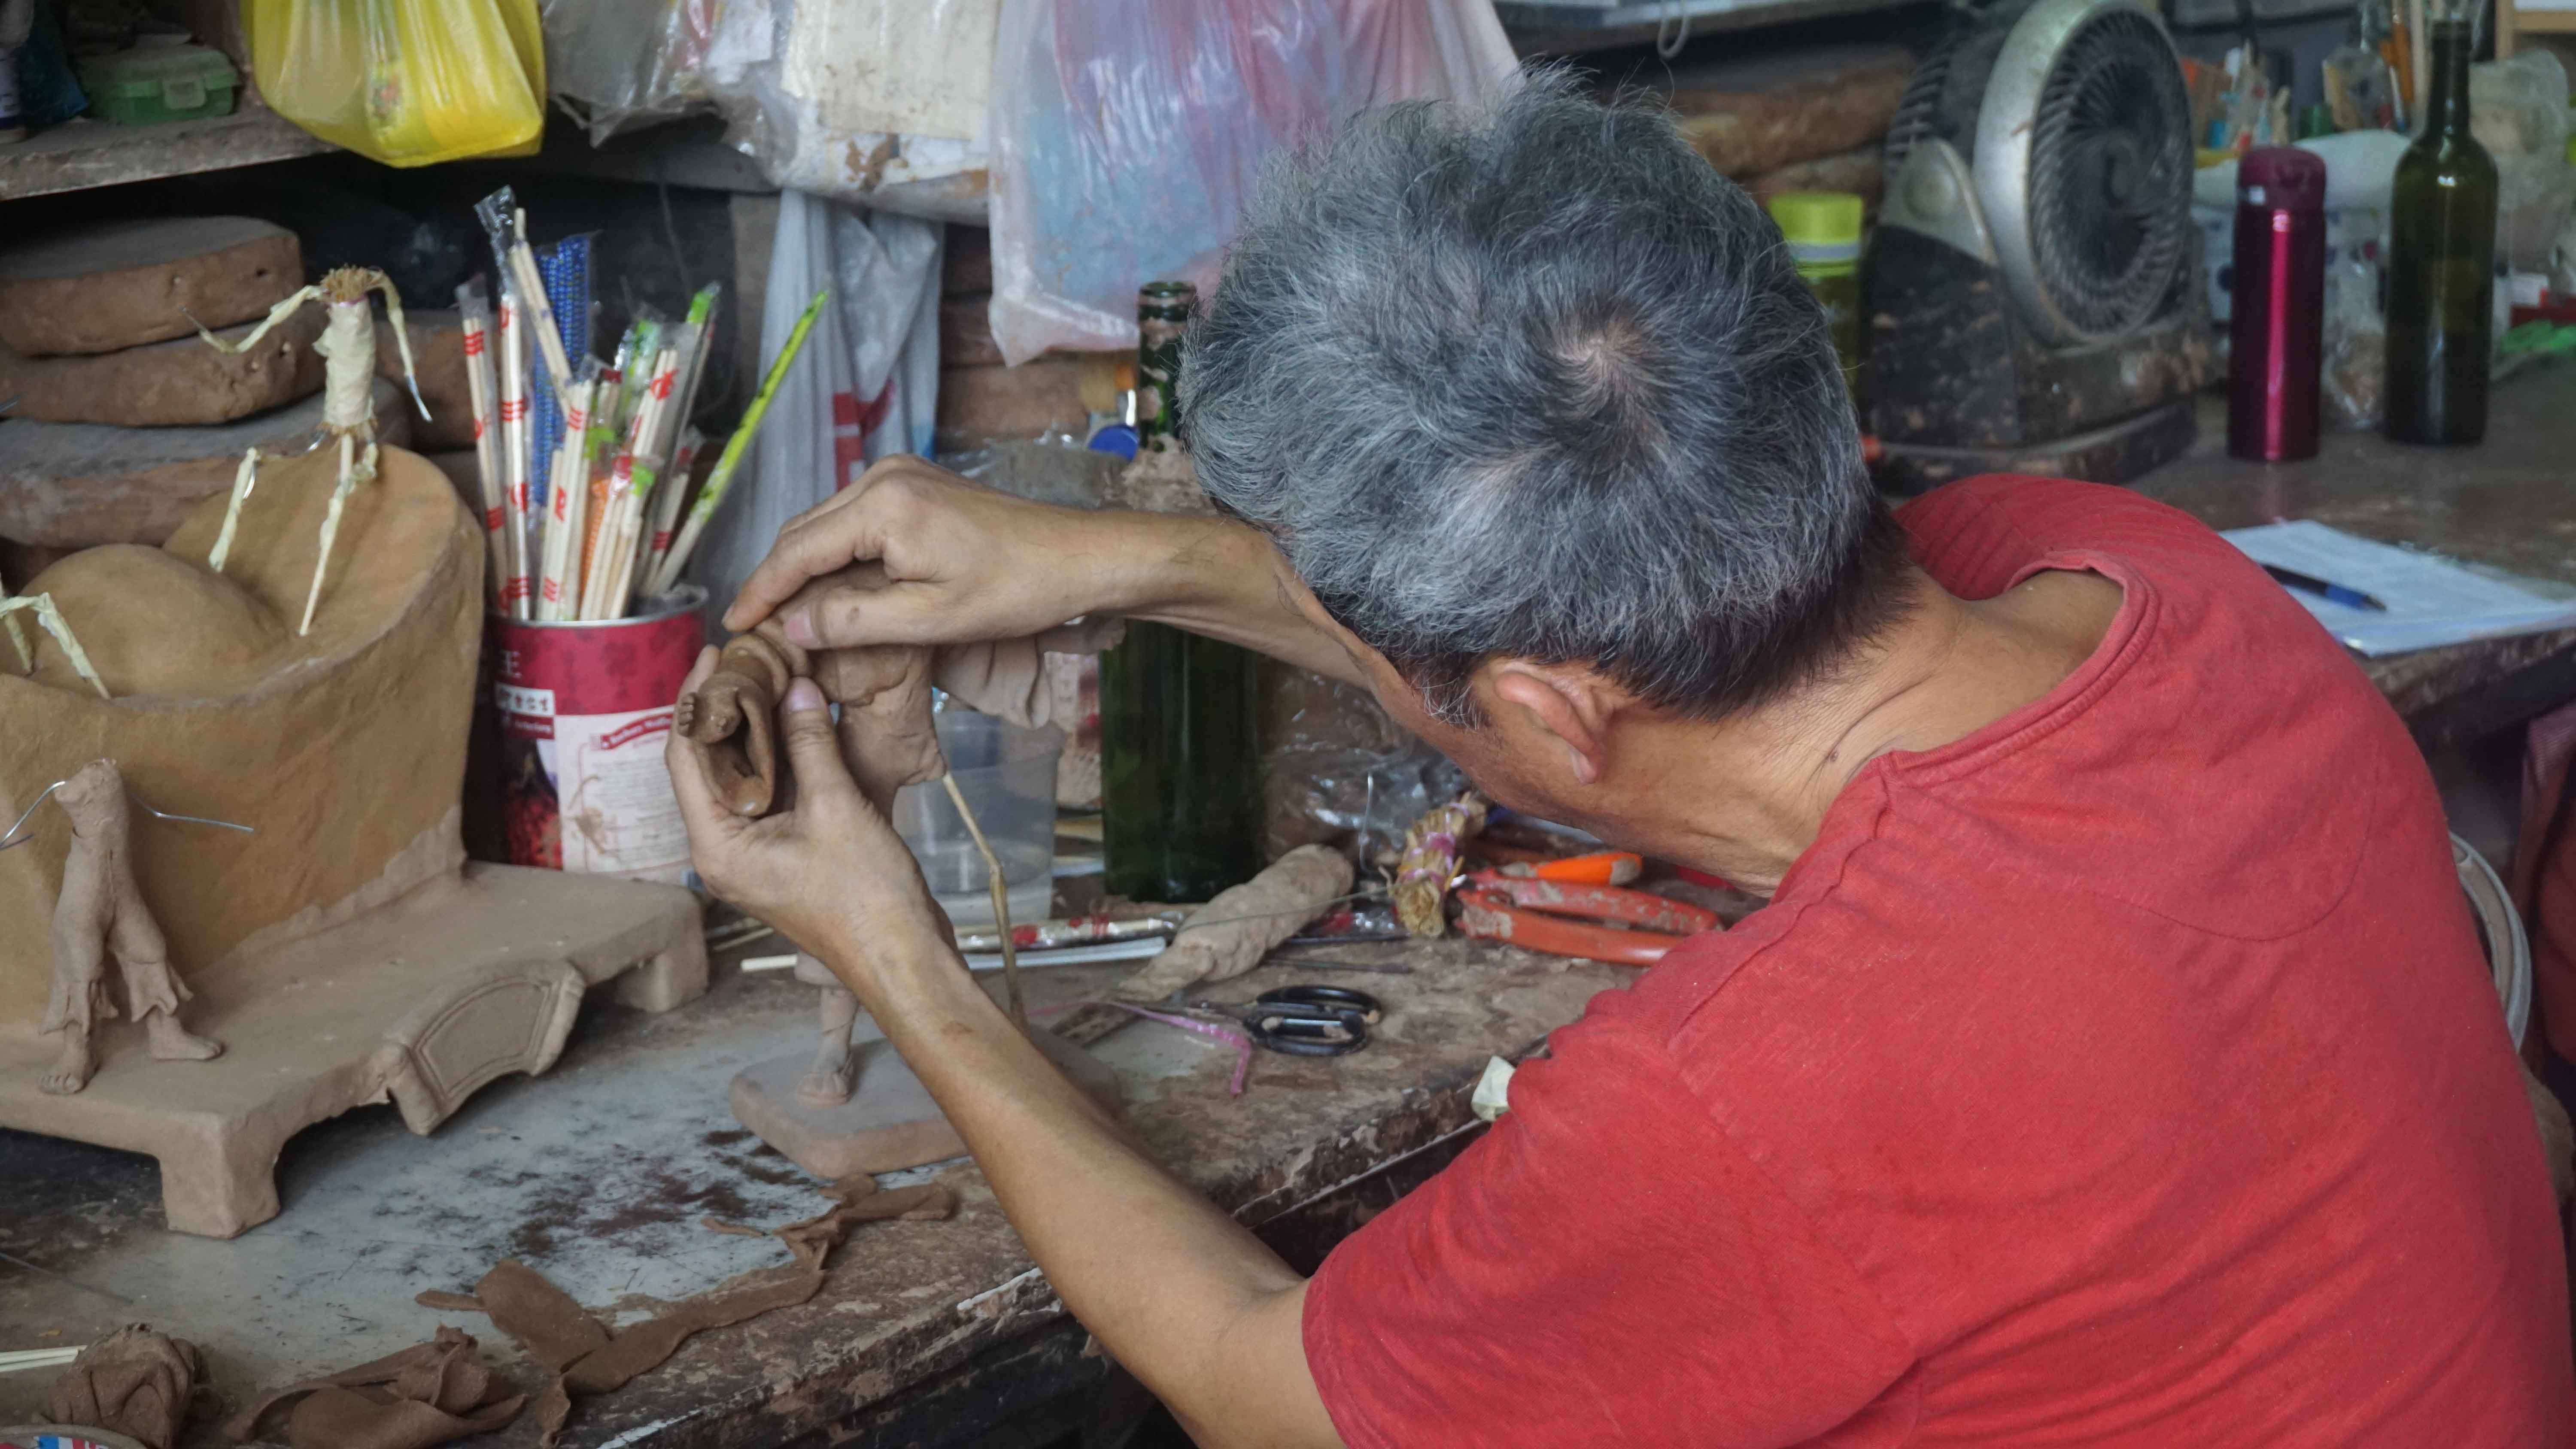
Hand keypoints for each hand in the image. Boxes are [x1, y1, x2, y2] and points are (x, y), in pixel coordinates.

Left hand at [666, 647, 951, 993]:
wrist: (905, 957)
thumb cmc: (867, 900)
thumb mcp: (837, 809)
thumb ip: (811, 743)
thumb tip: (794, 687)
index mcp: (718, 846)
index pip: (685, 758)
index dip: (695, 701)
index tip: (712, 655)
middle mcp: (724, 850)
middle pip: (708, 765)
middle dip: (725, 710)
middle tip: (747, 658)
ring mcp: (755, 853)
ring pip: (741, 777)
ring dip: (755, 730)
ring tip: (771, 678)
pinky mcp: (784, 852)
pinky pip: (771, 793)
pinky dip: (781, 756)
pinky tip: (799, 722)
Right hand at [723, 456, 1139, 651]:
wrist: (1078, 557)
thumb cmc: (1016, 590)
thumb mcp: (931, 618)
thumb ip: (855, 619)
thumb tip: (791, 625)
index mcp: (884, 505)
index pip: (798, 550)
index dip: (762, 590)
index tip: (734, 625)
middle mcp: (884, 476)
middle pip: (805, 530)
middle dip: (776, 578)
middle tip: (753, 626)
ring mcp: (901, 475)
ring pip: (827, 523)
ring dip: (804, 566)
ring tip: (783, 613)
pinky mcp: (916, 485)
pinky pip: (855, 519)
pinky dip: (835, 553)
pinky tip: (830, 589)